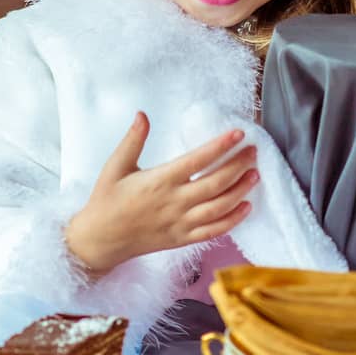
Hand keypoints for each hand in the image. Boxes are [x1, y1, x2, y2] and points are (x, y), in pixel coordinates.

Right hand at [64, 114, 257, 276]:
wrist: (100, 239)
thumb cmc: (106, 200)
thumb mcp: (115, 166)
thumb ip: (132, 140)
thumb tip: (143, 115)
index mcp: (159, 181)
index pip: (197, 160)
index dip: (220, 146)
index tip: (238, 134)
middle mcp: (174, 203)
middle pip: (216, 183)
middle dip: (238, 165)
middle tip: (253, 151)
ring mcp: (180, 223)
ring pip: (219, 207)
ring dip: (240, 190)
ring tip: (255, 174)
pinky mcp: (182, 239)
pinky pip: (213, 231)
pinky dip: (233, 220)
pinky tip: (245, 207)